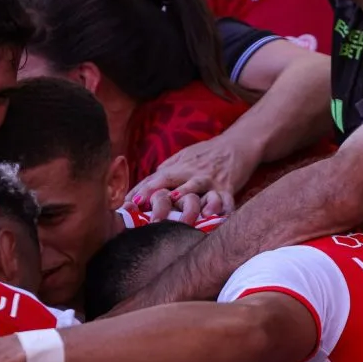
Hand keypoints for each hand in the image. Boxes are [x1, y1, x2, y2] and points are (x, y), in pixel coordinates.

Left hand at [126, 136, 260, 217]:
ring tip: (173, 205)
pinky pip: (224, 199)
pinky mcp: (228, 187)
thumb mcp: (182, 160)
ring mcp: (209, 179)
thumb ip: (164, 173)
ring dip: (183, 196)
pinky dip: (221, 208)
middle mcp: (190, 172)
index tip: (124, 204)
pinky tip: (215, 217)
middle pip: (169, 180)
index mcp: (177, 167)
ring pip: (195, 187)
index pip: (154, 179)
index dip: (139, 190)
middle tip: (139, 206)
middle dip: (153, 193)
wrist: (237, 144)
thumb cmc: (206, 155)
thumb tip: (142, 188)